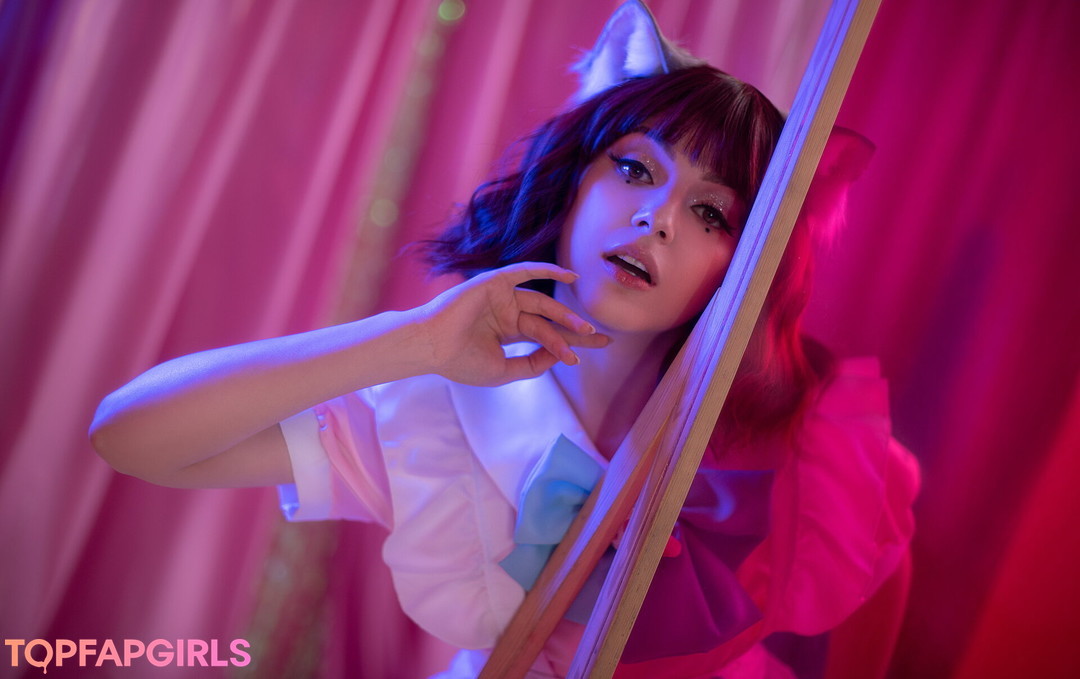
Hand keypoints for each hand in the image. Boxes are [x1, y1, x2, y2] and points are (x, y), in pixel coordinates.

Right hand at [417, 262, 609, 385]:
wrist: (432, 348)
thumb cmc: (460, 362)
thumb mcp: (503, 371)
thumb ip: (532, 364)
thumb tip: (560, 357)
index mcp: (507, 332)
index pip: (546, 334)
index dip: (570, 341)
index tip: (595, 347)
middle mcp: (507, 312)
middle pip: (550, 319)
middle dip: (575, 329)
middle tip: (601, 339)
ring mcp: (502, 297)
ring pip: (541, 305)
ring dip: (564, 316)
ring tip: (585, 330)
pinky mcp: (495, 282)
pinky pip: (526, 271)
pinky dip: (547, 270)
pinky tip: (569, 276)